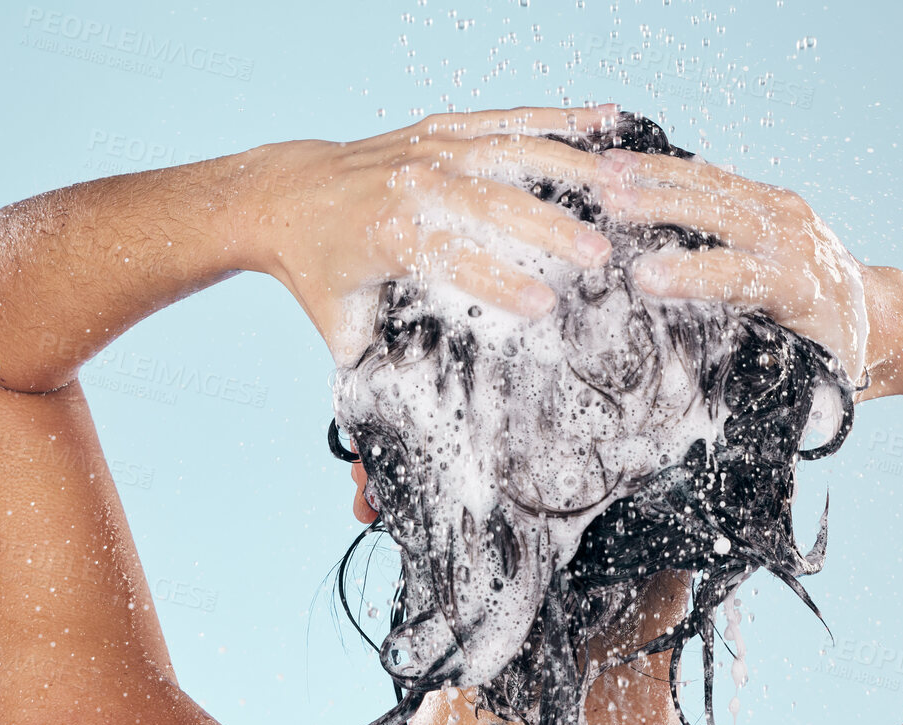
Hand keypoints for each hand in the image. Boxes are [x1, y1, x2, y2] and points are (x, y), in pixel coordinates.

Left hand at [245, 106, 619, 362]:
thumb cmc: (316, 266)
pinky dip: (560, 117)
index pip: (451, 259)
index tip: (545, 304)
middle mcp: (410, 184)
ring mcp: (429, 150)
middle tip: (600, 254)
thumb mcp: (338, 325)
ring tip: (621, 187)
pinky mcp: (443, 129)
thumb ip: (375, 365)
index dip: (497, 282)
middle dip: (549, 227)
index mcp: (387, 235)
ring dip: (569, 167)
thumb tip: (398, 429)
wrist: (281, 195)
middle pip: (491, 203)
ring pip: (509, 151)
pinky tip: (607, 121)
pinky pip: (507, 119)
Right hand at [594, 151, 872, 386]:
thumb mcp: (821, 377)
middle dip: (660, 207)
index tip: (643, 277)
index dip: (691, 276)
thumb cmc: (836, 351)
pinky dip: (666, 169)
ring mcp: (783, 209)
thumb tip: (766, 428)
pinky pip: (713, 177)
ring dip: (653, 177)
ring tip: (601, 173)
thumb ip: (794, 394)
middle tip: (608, 202)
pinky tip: (622, 163)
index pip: (739, 276)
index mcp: (802, 286)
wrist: (872, 311)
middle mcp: (793, 238)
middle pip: (720, 214)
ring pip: (712, 185)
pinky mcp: (769, 196)